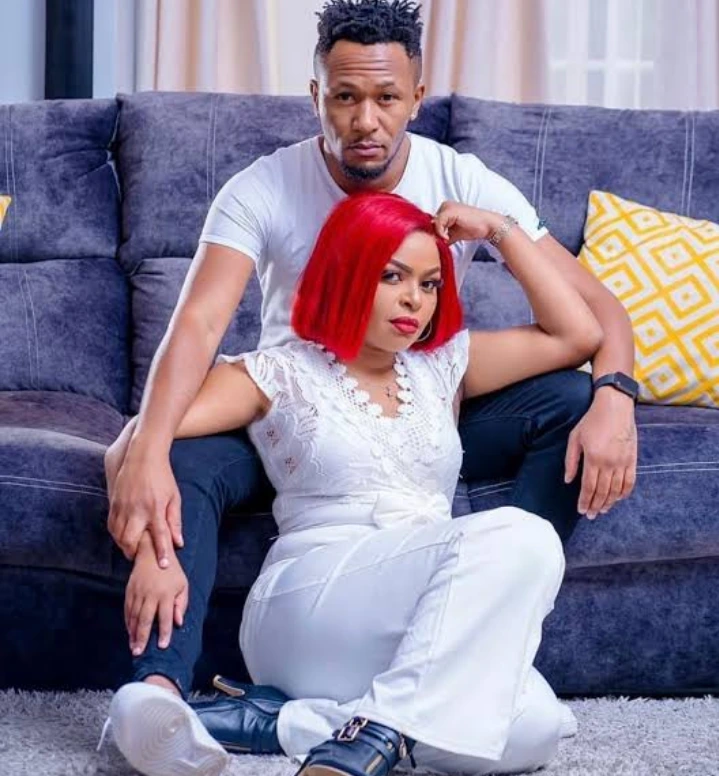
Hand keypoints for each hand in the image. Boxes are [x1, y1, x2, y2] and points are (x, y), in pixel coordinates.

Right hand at [107, 442, 182, 565]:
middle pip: (130, 540)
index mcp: (155, 508)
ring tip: (131, 548)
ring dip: (123, 545)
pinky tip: (122, 537)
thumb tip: (178, 542)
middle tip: (139, 556)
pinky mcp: (113, 502)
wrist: (143, 455)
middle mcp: (137, 509)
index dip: (161, 552)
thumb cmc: (163, 477)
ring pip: (117, 535)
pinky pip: (111, 525)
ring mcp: (123, 506)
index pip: (160, 535)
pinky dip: (116, 534)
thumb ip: (175, 521)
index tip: (163, 566)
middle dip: (133, 552)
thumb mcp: (174, 497)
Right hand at [125, 539, 188, 655]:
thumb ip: (181, 604)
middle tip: (139, 653)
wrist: (153, 552)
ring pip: (134, 616)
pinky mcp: (130, 591)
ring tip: (133, 647)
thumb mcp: (183, 585)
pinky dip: (127, 622)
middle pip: (145, 619)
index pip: (165, 616)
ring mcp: (138, 592)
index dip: (164, 632)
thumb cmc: (172, 571)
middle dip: (142, 637)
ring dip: (133, 633)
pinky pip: (127, 610)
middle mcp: (151, 594)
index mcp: (166, 593)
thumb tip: (178, 623)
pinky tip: (129, 632)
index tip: (162, 646)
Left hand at [432, 202, 502, 244]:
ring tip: (446, 239)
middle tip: (444, 241)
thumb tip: (432, 244)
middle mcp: (445, 205)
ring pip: (433, 224)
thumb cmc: (473, 229)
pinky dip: (440, 233)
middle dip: (435, 234)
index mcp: (445, 209)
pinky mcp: (450, 211)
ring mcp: (447, 207)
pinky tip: (448, 237)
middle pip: (431, 223)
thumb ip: (443, 237)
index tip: (440, 241)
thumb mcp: (453, 234)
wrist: (487, 225)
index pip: (432, 223)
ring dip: (438, 234)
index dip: (434, 233)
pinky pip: (437, 224)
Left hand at [564, 390, 637, 518]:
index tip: (581, 510)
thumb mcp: (575, 438)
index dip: (584, 501)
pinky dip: (624, 492)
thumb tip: (568, 480)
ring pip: (617, 489)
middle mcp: (609, 463)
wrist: (615, 407)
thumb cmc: (591, 421)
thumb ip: (571, 461)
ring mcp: (623, 462)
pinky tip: (618, 499)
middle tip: (590, 515)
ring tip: (602, 510)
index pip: (589, 487)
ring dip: (609, 502)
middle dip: (595, 505)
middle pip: (603, 491)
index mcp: (593, 458)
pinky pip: (630, 481)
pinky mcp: (632, 459)